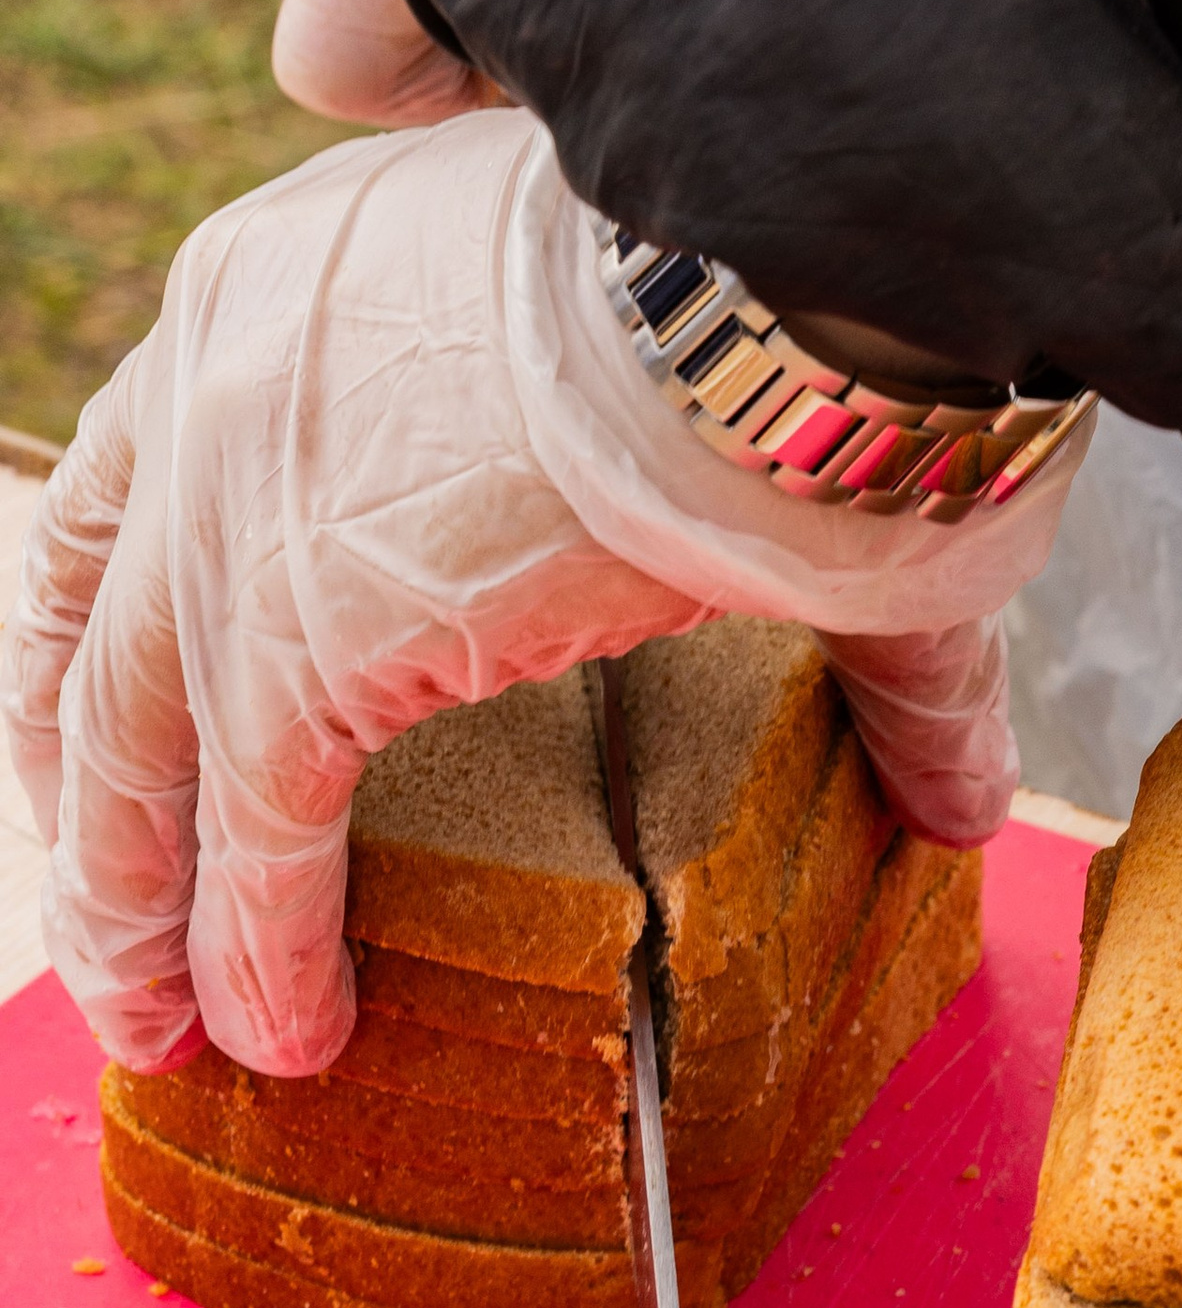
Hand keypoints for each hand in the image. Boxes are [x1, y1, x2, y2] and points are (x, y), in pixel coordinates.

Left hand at [2, 112, 1081, 1076]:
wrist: (794, 276)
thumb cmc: (810, 310)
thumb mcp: (757, 435)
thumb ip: (847, 639)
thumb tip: (963, 791)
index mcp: (302, 283)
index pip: (150, 464)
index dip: (124, 608)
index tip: (124, 718)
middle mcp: (226, 369)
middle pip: (94, 604)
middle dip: (92, 772)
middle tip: (118, 904)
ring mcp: (240, 503)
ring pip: (130, 736)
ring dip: (138, 898)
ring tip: (166, 1024)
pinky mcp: (296, 631)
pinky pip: (245, 825)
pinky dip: (253, 942)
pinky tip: (279, 1032)